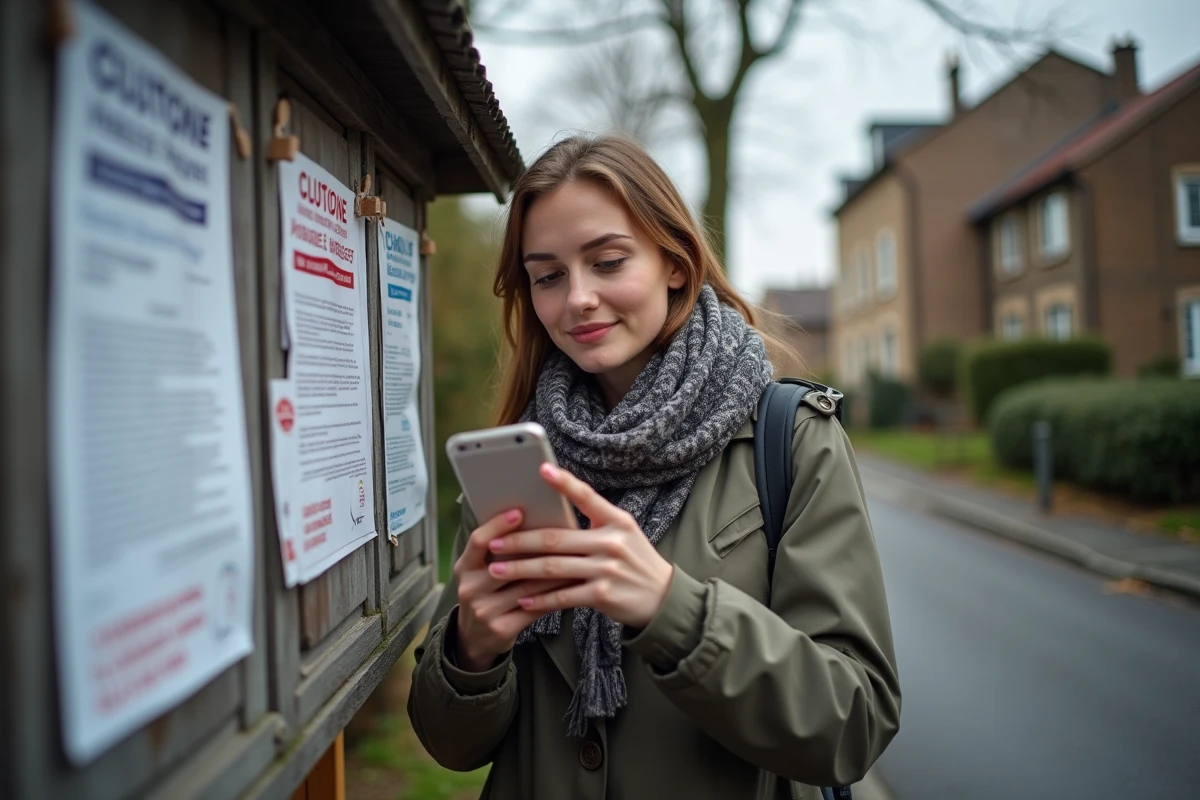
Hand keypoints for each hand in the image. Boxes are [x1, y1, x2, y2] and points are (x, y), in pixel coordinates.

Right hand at [452, 508, 572, 671]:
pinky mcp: (502, 629)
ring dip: (554, 573)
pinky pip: (534, 608)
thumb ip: (498, 552)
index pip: (478, 541)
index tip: (519, 512)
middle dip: (538, 550)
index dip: (498, 525)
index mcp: (464, 568)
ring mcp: (485, 611)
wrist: (474, 638)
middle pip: (509, 565)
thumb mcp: (479, 572)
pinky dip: (554, 595)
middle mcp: (470, 589)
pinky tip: (570, 586)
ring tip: (576, 558)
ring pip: (527, 587)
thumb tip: (533, 521)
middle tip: (564, 533)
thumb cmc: (485, 594)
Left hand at [484, 463, 673, 628]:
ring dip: (520, 569)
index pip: (587, 497)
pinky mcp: (602, 595)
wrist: (663, 598)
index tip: (542, 470)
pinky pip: (563, 596)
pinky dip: (540, 599)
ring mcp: (606, 570)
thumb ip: (595, 523)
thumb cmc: (635, 561)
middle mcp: (612, 542)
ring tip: (497, 569)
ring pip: (553, 568)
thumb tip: (553, 514)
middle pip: (555, 539)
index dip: (564, 483)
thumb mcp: (624, 533)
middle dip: (519, 541)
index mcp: (617, 520)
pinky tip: (523, 598)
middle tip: (494, 543)